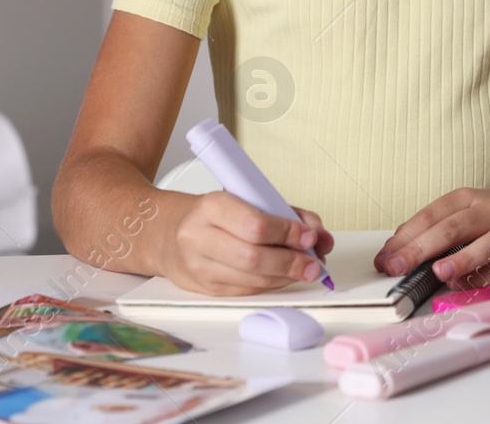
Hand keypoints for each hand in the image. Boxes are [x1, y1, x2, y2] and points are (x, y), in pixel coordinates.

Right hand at [156, 191, 334, 295]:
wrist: (170, 233)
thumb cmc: (215, 214)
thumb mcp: (246, 199)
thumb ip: (285, 213)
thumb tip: (319, 235)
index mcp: (211, 207)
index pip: (254, 225)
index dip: (287, 233)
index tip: (309, 235)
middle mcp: (199, 238)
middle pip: (252, 258)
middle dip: (290, 262)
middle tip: (314, 262)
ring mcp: (200, 267)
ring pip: (251, 279)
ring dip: (286, 277)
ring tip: (306, 270)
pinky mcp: (206, 289)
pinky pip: (246, 291)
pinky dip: (272, 285)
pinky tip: (284, 277)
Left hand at [375, 188, 489, 291]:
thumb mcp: (464, 212)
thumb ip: (434, 230)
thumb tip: (396, 253)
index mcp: (464, 198)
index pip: (428, 217)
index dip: (403, 239)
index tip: (383, 259)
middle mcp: (485, 210)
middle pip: (449, 228)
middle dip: (419, 249)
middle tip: (396, 267)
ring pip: (484, 243)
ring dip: (461, 259)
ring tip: (439, 272)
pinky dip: (484, 276)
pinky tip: (468, 283)